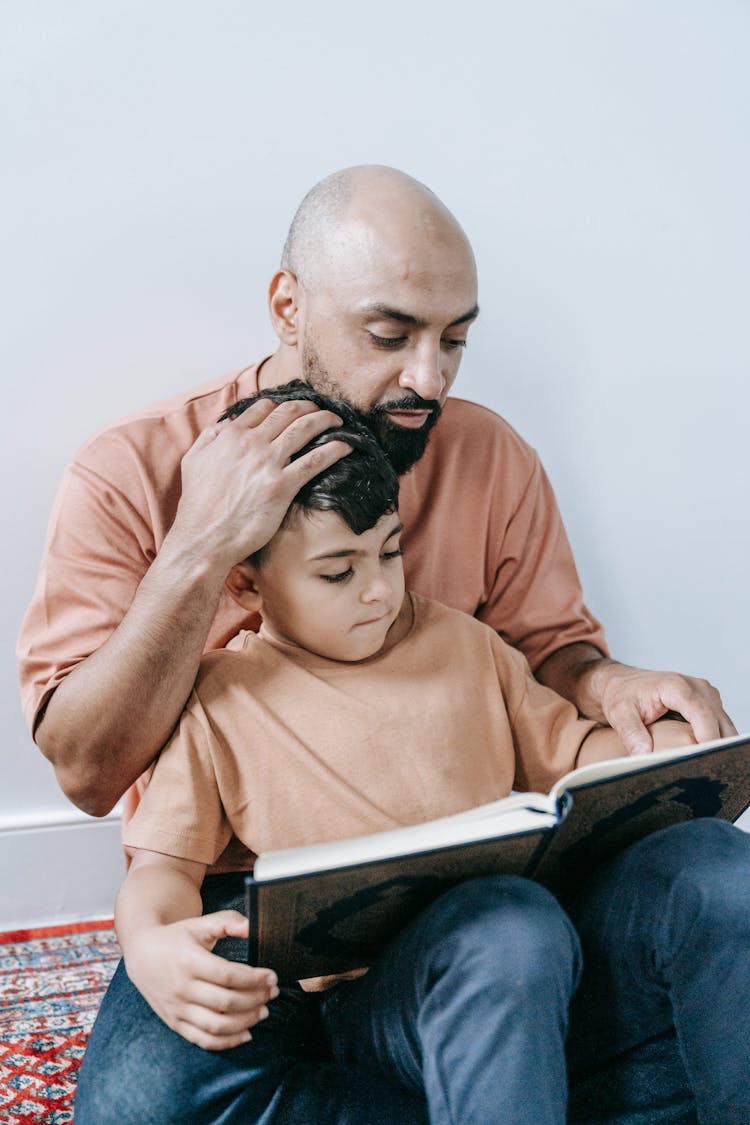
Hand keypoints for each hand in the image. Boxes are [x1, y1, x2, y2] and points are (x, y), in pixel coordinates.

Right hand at [125, 910, 278, 1050]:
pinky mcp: (175, 1023)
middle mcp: (182, 988)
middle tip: (273, 992)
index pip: (228, 975)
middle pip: (225, 1001)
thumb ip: (228, 921)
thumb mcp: (200, 924)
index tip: (272, 976)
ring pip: (216, 1025)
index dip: (254, 978)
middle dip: (255, 999)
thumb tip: (253, 927)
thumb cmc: (177, 938)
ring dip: (245, 1021)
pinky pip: (203, 1040)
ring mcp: (177, 1008)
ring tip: (263, 1011)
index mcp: (189, 961)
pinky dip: (226, 1041)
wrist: (142, 955)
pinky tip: (246, 1033)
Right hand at [171, 398, 350, 570]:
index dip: (284, 404)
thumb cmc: (198, 505)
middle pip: (289, 412)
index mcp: (231, 435)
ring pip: (304, 429)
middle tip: (324, 410)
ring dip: (326, 421)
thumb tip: (226, 423)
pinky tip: (346, 446)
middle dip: (311, 406)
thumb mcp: (194, 461)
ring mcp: (268, 464)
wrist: (204, 537)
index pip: (264, 407)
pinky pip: (315, 460)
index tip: (296, 408)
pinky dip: (334, 449)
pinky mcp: (282, 486)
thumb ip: (210, 438)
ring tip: (339, 422)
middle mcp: (251, 443)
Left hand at [591, 661, 735, 755]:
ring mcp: (706, 695)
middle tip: (701, 769)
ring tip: (702, 764)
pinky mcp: (708, 704)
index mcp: (675, 686)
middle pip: (719, 721)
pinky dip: (716, 740)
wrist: (621, 683)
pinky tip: (703, 755)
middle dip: (714, 746)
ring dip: (717, 745)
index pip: (702, 713)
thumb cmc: (622, 694)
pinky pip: (720, 725)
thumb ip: (631, 734)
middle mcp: (696, 687)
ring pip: (724, 725)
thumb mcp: (620, 714)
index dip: (707, 737)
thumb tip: (643, 757)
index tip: (704, 758)